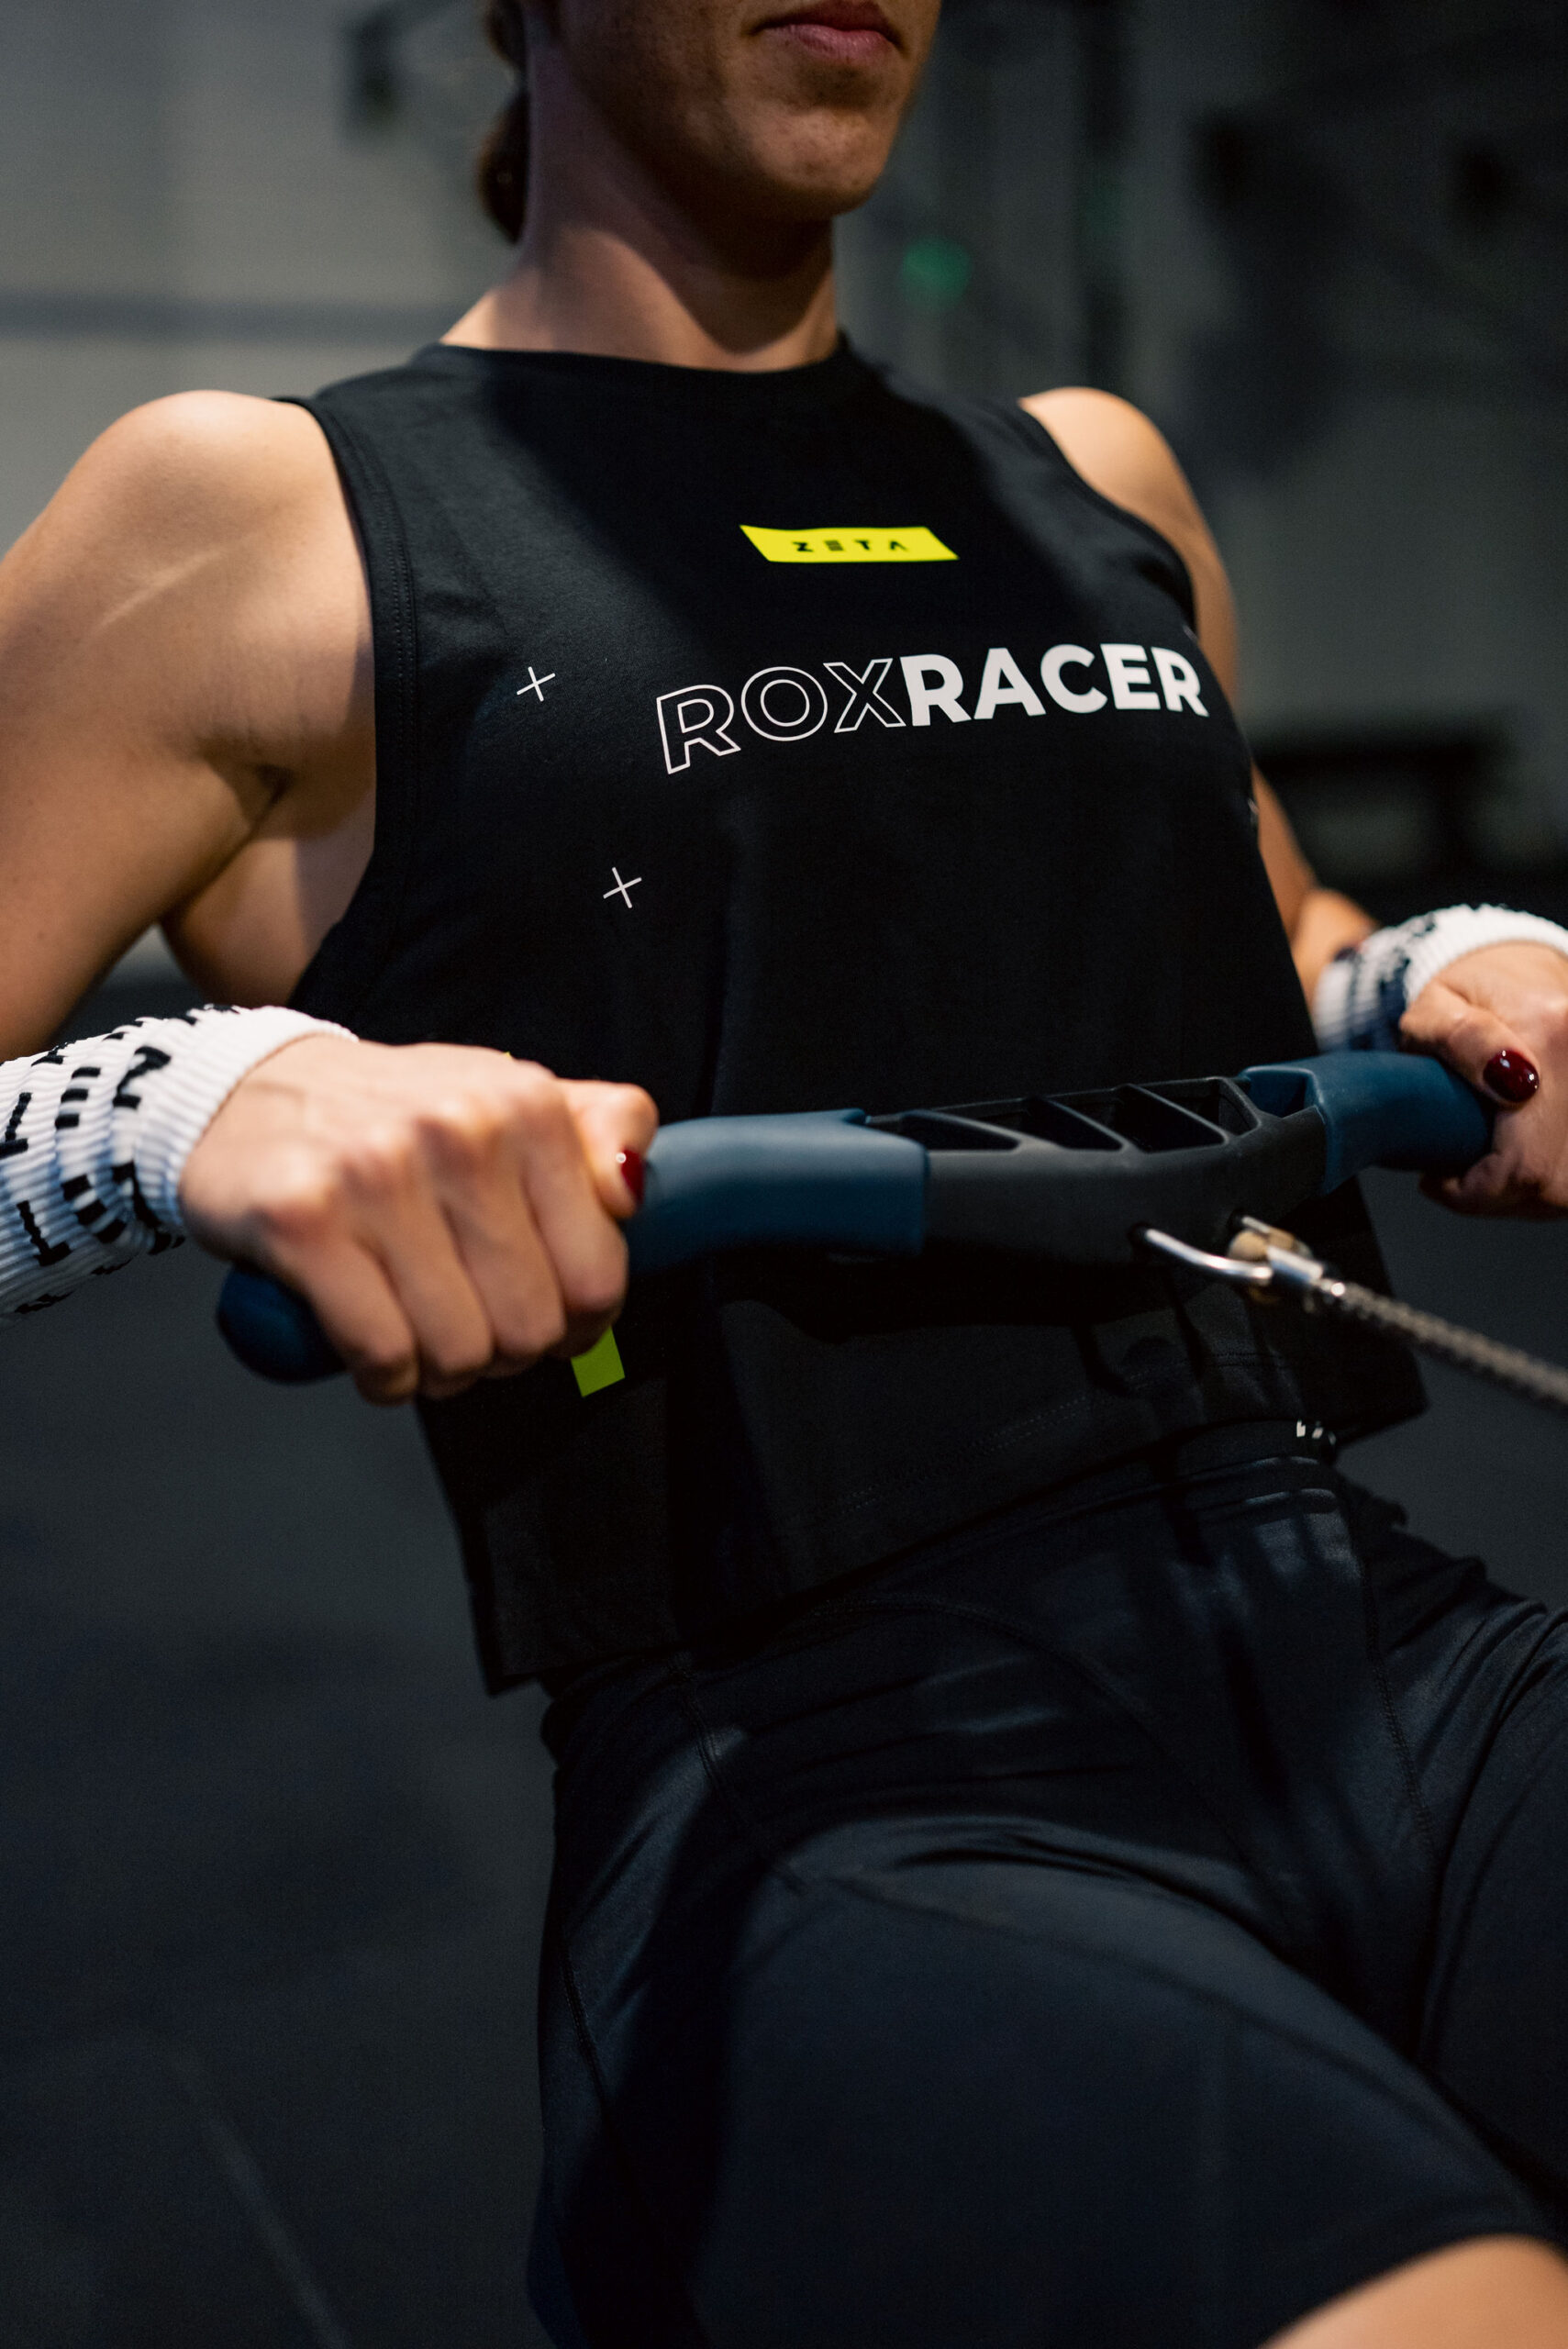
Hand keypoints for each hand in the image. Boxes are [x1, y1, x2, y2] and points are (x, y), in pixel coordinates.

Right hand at [179, 1037, 656, 1402]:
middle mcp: (458, 1131)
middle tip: (473, 1328)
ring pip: (461, 1351)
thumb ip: (598, 1128)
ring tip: (422, 1337)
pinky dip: (385, 1378)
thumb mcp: (505, 1095)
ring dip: (445, 1371)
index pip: (598, 1273)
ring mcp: (377, 1174)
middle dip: (507, 1352)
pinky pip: (384, 1354)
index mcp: (525, 1104)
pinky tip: (376, 1355)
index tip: (548, 1317)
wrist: (245, 1094)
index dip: (579, 1322)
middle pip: (531, 1325)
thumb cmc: (392, 1114)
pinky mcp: (303, 1221)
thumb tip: (634, 1189)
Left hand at [1400, 942, 1567, 1216]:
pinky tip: (1526, 1156)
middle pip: (1554, 1182)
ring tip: (1493, 1160)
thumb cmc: (1466, 997)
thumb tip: (1515, 1085)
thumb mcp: (1434, 1010)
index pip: (1526, 1163)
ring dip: (1528, 1191)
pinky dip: (1550, 1178)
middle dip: (1499, 1193)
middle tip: (1461, 1171)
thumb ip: (1462, 1041)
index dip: (1477, 1191)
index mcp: (1552, 1031)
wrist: (1520, 973)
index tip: (1440, 1179)